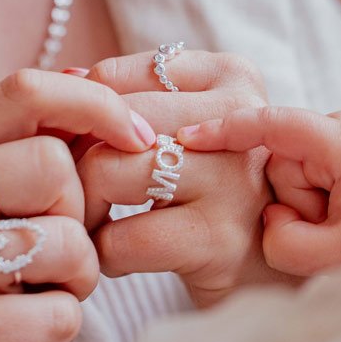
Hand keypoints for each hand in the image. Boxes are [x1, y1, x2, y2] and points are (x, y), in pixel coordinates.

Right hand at [0, 71, 154, 341]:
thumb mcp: (10, 199)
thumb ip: (47, 142)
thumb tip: (99, 81)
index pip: (24, 89)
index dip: (96, 105)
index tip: (140, 138)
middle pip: (51, 163)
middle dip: (82, 207)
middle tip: (60, 242)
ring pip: (62, 237)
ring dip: (79, 269)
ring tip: (49, 286)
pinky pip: (61, 311)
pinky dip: (66, 321)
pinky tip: (32, 329)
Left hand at [76, 51, 295, 308]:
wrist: (275, 266)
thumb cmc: (217, 190)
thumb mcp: (192, 129)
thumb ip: (135, 96)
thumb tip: (65, 75)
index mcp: (230, 76)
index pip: (113, 77)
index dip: (78, 120)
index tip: (77, 151)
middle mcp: (238, 118)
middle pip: (108, 123)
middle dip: (74, 164)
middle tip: (74, 192)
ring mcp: (233, 179)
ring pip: (108, 171)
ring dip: (84, 208)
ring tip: (96, 222)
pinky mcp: (219, 240)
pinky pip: (121, 239)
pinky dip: (103, 254)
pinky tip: (120, 256)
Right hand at [178, 105, 340, 275]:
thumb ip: (287, 243)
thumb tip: (272, 224)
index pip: (276, 123)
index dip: (227, 130)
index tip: (187, 138)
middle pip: (285, 160)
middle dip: (296, 202)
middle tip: (331, 233)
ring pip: (302, 173)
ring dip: (314, 209)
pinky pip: (323, 176)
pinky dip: (327, 205)